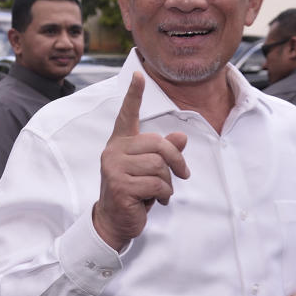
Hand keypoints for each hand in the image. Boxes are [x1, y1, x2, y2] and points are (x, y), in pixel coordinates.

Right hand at [92, 73, 189, 250]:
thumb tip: (181, 138)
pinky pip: (156, 183)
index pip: (128, 114)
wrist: (114, 221)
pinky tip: (156, 201)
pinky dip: (164, 194)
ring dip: (168, 182)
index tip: (138, 75)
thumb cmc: (134, 192)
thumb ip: (164, 152)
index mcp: (121, 143)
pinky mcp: (120, 186)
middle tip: (182, 175)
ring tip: (160, 192)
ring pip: (159, 165)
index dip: (134, 95)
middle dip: (176, 161)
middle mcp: (114, 151)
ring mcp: (114, 168)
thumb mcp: (151, 169)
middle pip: (158, 144)